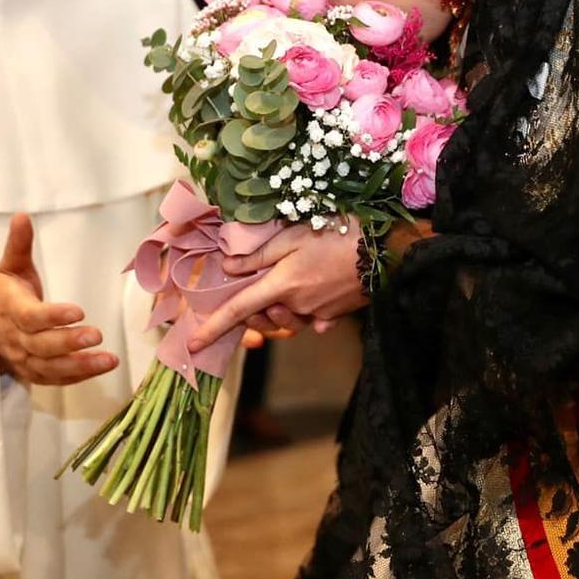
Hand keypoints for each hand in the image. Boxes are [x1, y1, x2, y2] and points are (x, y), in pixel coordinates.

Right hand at [0, 214, 117, 385]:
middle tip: (98, 335)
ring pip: (51, 368)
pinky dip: (79, 376)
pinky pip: (56, 379)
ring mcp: (24, 360)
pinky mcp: (34, 373)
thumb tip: (22, 216)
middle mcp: (16, 340)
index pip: (31, 317)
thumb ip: (18, 245)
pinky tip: (101, 367)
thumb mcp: (10, 267)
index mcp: (10, 311)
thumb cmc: (7, 294)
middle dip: (69, 342)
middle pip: (42, 345)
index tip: (79, 311)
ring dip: (80, 365)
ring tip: (109, 360)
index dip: (52, 316)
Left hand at [189, 223, 365, 350]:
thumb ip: (258, 255)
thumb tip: (227, 267)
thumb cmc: (337, 233)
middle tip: (254, 289)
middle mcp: (298, 306)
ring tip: (283, 287)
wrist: (386, 247)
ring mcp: (319, 313)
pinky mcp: (337, 314)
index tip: (192, 345)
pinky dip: (308, 312)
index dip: (213, 328)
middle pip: (265, 318)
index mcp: (282, 286)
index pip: (238, 310)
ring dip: (279, 310)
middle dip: (254, 312)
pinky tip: (314, 296)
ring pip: (288, 319)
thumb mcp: (292, 236)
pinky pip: (314, 319)